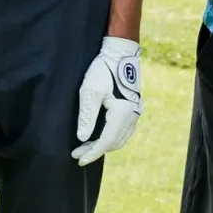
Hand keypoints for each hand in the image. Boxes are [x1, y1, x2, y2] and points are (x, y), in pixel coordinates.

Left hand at [73, 37, 141, 165]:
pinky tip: (101, 136)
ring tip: (86, 147)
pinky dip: (112, 138)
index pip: (106, 142)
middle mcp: (132, 115)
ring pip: (120, 138)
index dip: (92, 153)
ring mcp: (135, 112)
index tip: (78, 159)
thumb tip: (82, 138)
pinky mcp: (134, 107)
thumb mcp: (90, 91)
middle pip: (114, 142)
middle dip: (95, 150)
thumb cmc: (103, 69)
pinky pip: (124, 131)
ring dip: (104, 145)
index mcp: (122, 113)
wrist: (120, 52)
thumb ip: (87, 116)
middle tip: (77, 153)